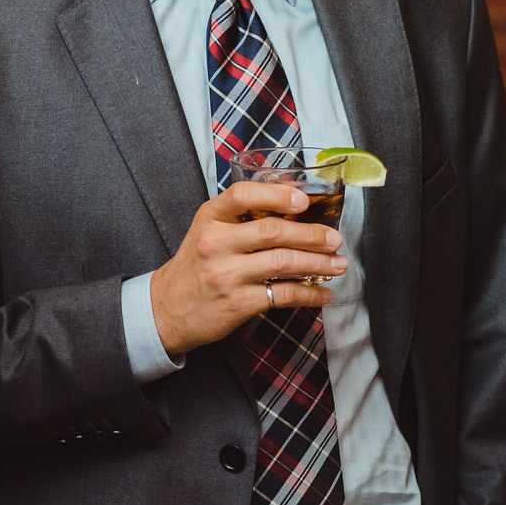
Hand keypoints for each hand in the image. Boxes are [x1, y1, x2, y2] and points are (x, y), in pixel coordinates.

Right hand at [148, 182, 346, 356]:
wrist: (167, 309)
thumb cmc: (196, 265)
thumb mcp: (207, 230)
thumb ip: (239, 216)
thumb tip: (293, 207)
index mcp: (210, 218)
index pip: (242, 195)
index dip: (276, 195)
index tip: (304, 201)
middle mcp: (216, 243)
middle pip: (272, 231)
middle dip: (312, 235)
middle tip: (335, 238)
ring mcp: (227, 274)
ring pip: (283, 262)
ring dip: (318, 264)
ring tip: (338, 264)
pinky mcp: (237, 303)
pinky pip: (282, 294)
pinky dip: (308, 294)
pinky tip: (321, 293)